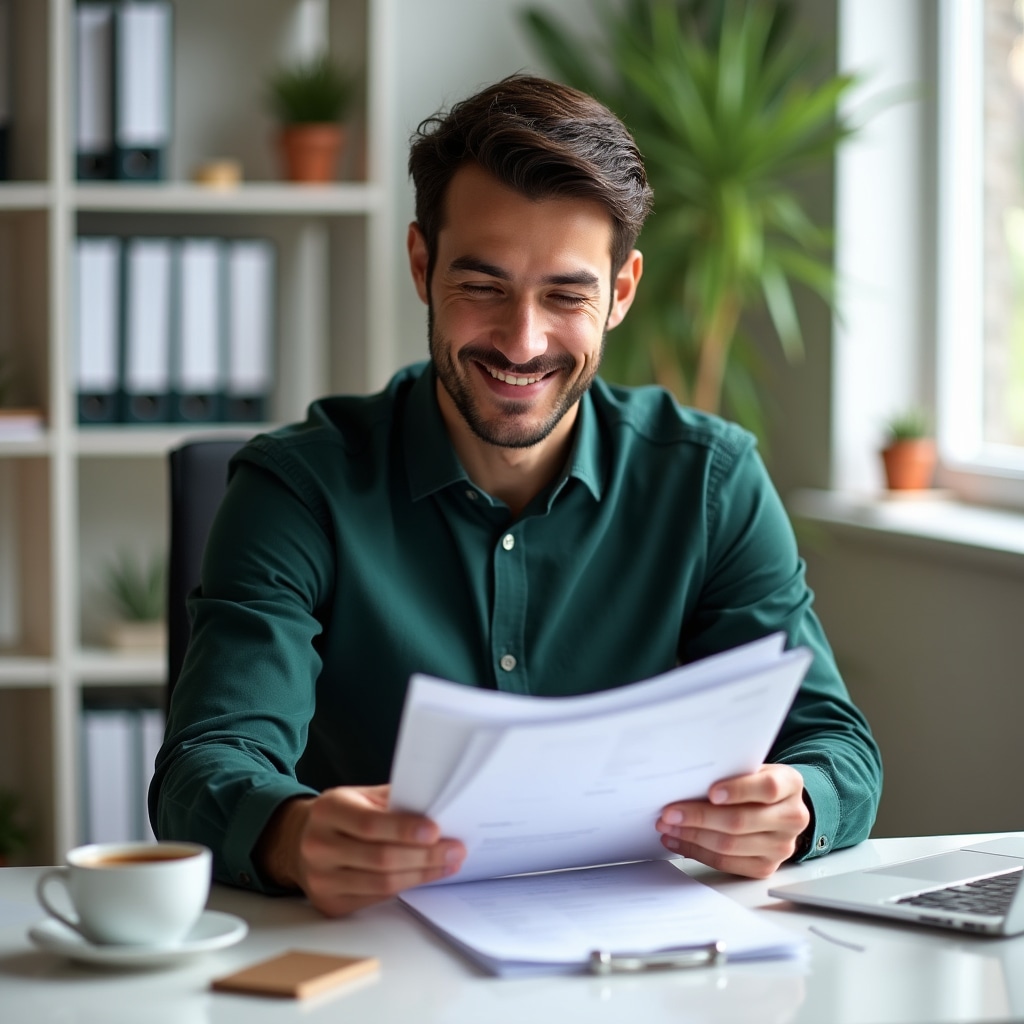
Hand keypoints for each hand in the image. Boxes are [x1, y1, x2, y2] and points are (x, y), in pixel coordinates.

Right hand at [256, 784, 465, 916]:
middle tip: (455, 850)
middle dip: (424, 856)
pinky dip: (405, 888)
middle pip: (380, 858)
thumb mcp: (360, 795)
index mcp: (328, 811)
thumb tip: (437, 806)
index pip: (370, 824)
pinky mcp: (329, 904)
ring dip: (421, 875)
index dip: (405, 829)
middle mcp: (319, 846)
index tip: (436, 831)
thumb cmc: (342, 814)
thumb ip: (393, 800)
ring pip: (381, 883)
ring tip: (448, 864)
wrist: (299, 841)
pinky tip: (424, 876)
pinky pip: (376, 898)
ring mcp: (321, 879)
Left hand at [655, 764, 808, 878]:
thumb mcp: (751, 767)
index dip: (738, 790)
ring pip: (729, 845)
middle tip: (669, 812)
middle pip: (740, 821)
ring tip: (668, 826)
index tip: (711, 791)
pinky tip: (679, 840)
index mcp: (790, 785)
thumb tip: (688, 780)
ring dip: (692, 836)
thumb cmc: (755, 782)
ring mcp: (781, 847)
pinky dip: (697, 851)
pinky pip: (726, 863)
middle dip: (699, 817)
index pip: (767, 788)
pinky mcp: (765, 867)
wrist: (778, 806)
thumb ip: (730, 771)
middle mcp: (792, 818)